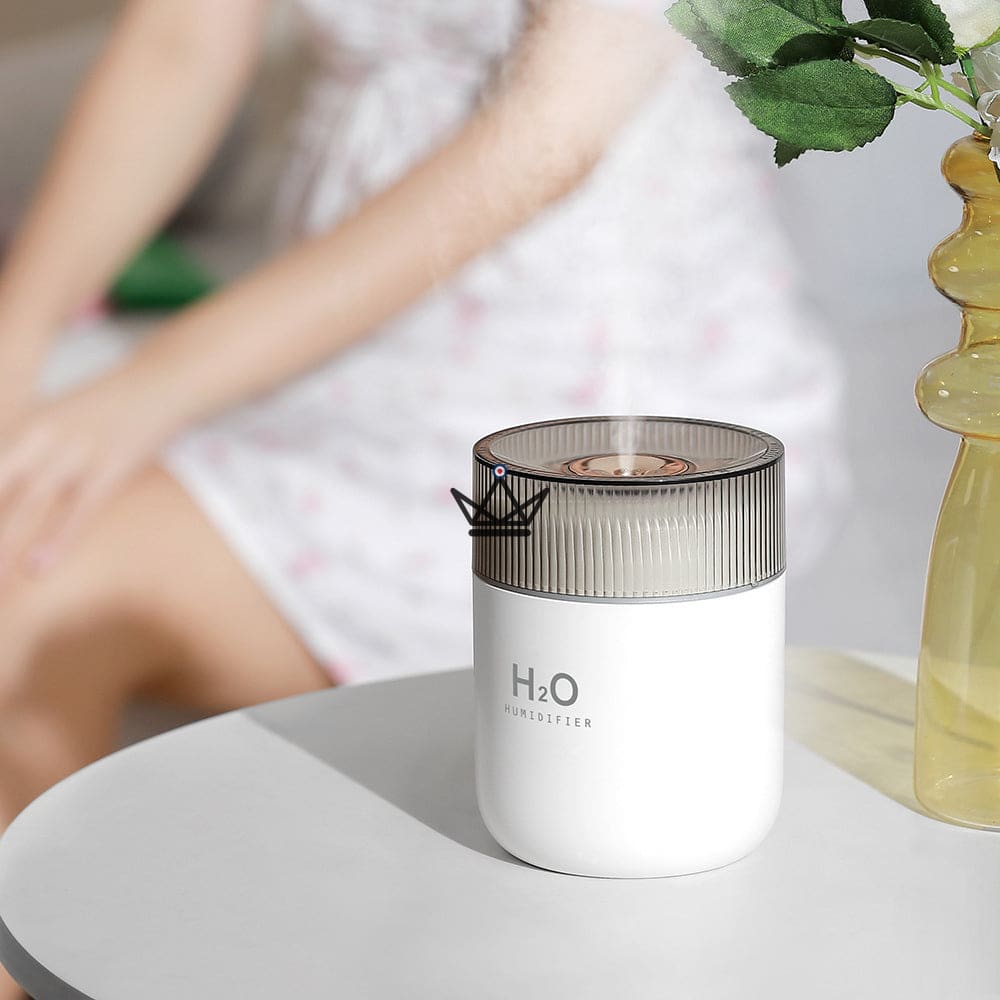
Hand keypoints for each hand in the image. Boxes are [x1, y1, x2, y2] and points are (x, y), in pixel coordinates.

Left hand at [0, 372, 175, 576]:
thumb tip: (6, 486)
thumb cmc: (102, 408)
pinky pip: (79, 508)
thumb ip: (18, 451)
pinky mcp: (111, 464)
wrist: (159, 381)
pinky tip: (38, 567)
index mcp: (16, 424)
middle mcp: (37, 434)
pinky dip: (57, 539)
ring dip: (0, 545)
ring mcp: (74, 450)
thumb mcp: (50, 422)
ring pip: (26, 503)